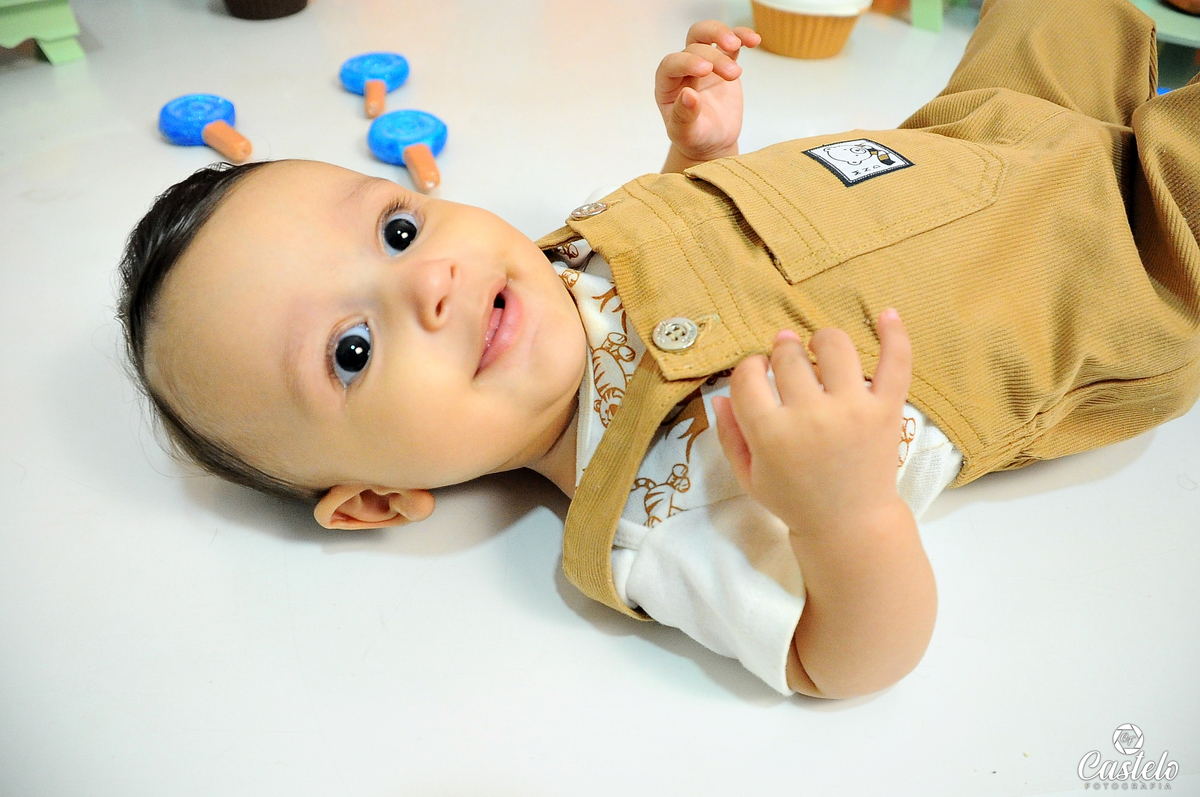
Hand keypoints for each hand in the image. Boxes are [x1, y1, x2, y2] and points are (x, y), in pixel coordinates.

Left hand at [657, 21, 759, 170]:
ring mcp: (703, 63)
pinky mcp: (723, 62)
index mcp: (667, 84)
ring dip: (724, 36)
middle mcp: (683, 69)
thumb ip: (684, 117)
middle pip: (693, 44)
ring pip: (708, 35)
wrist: (713, 141)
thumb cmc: (695, 138)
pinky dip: (742, 37)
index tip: (707, 70)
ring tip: (740, 46)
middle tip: (731, 71)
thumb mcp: (686, 135)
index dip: (687, 62)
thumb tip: (688, 95)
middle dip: (712, 54)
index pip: (672, 64)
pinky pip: (731, 43)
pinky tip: (754, 40)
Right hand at [713, 310, 912, 535]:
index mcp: (771, 433)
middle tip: (789, 366)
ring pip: (834, 345)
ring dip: (822, 341)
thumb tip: (719, 395)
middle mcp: (811, 416)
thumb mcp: (749, 476)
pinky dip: (894, 334)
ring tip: (820, 352)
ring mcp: (852, 410)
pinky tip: (886, 315)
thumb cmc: (795, 501)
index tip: (758, 376)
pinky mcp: (887, 410)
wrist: (851, 527)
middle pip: (788, 355)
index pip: (748, 374)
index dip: (749, 368)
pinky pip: (896, 362)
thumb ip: (729, 435)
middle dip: (783, 353)